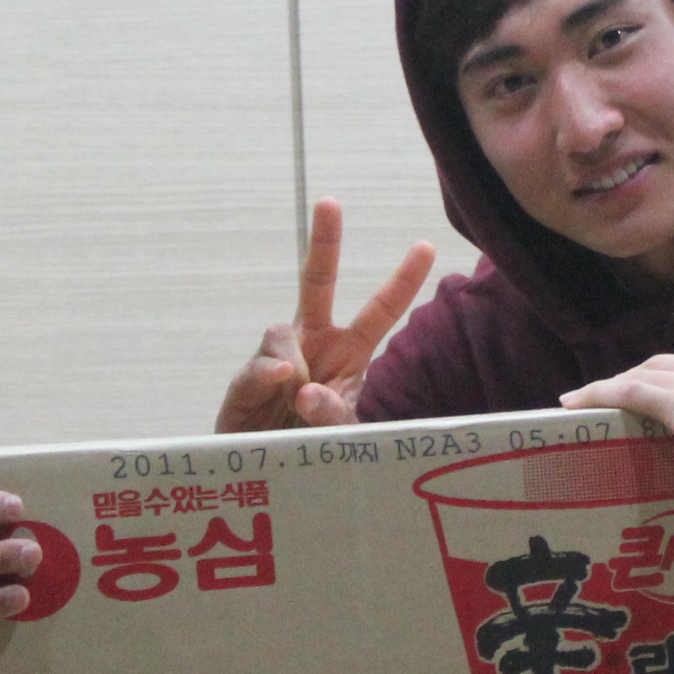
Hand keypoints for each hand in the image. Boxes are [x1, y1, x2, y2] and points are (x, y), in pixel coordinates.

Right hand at [218, 198, 434, 431]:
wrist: (266, 471)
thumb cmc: (311, 446)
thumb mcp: (338, 435)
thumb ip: (331, 414)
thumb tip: (304, 388)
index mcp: (348, 353)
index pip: (379, 312)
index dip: (401, 281)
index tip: (427, 245)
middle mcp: (313, 343)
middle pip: (317, 282)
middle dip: (324, 242)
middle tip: (331, 202)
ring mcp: (278, 357)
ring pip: (281, 333)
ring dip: (295, 369)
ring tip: (296, 408)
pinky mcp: (246, 379)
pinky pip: (259, 366)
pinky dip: (269, 375)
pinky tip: (280, 385)